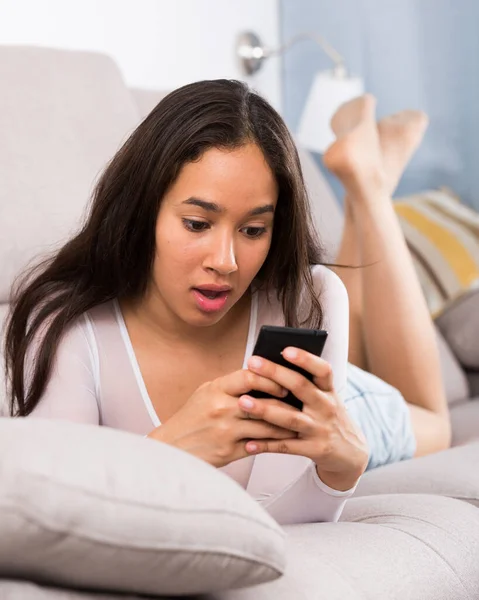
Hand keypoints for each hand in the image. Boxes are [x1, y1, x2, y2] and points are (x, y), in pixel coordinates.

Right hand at [145, 369, 296, 467]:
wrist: (171, 449)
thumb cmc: (191, 418)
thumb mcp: (206, 393)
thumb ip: (231, 385)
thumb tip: (263, 376)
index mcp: (215, 389)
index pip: (249, 376)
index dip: (270, 378)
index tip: (284, 383)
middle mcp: (221, 409)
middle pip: (263, 403)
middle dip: (286, 404)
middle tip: (302, 403)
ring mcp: (225, 432)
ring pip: (266, 426)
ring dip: (286, 425)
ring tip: (301, 422)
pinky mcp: (228, 452)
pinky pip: (260, 445)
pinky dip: (275, 442)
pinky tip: (286, 439)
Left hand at [239, 348, 368, 490]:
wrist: (350, 453)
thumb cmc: (329, 417)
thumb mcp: (326, 398)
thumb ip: (306, 384)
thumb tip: (273, 363)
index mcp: (328, 391)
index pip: (322, 370)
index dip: (306, 359)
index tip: (286, 349)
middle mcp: (326, 407)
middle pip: (301, 387)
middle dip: (275, 373)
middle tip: (252, 363)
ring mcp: (320, 429)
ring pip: (290, 418)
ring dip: (265, 410)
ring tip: (243, 402)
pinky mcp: (314, 449)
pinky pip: (286, 446)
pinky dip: (266, 445)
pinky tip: (248, 442)